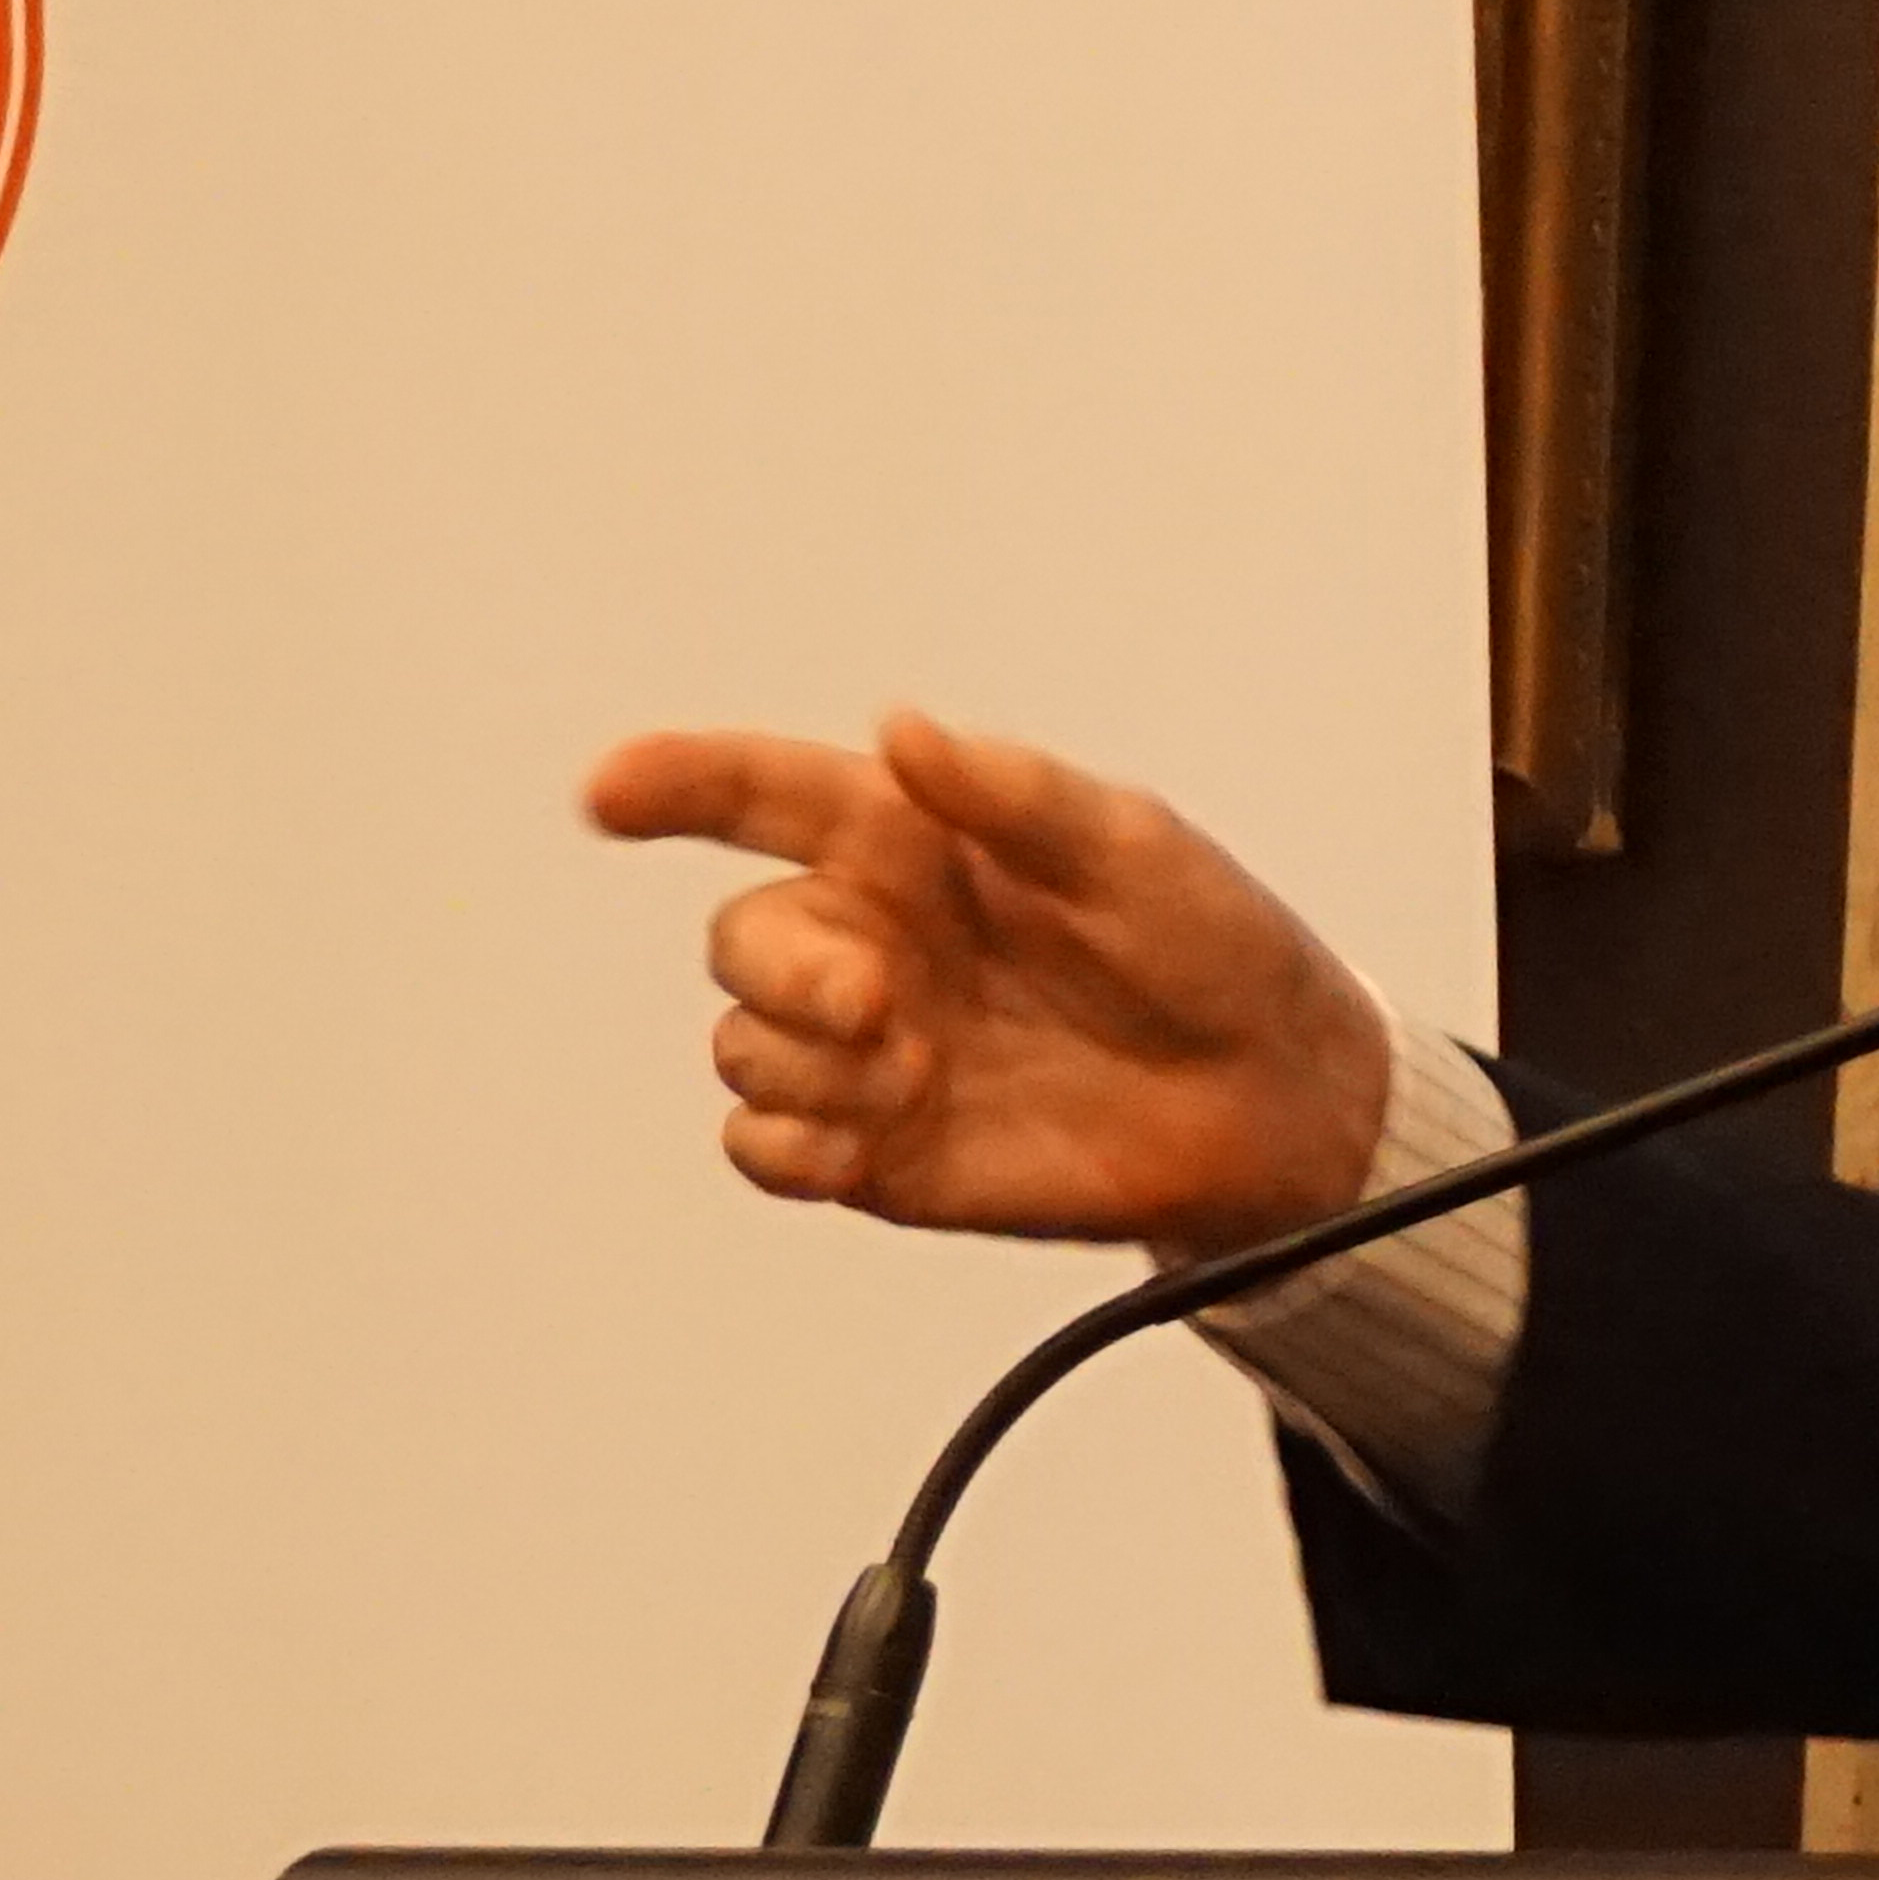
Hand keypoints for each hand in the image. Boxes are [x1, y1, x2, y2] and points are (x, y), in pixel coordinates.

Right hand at [584, 709, 1391, 1257]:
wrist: (1268, 1098)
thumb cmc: (1211, 947)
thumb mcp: (1133, 847)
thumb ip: (1011, 794)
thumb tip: (902, 729)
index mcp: (917, 845)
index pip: (767, 796)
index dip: (680, 783)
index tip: (611, 792)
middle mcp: (873, 940)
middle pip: (739, 939)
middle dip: (779, 969)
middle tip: (876, 999)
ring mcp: (868, 1049)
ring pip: (741, 1047)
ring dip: (808, 1064)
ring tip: (922, 1074)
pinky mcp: (877, 1149)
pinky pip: (765, 1150)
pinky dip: (791, 1145)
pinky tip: (866, 1137)